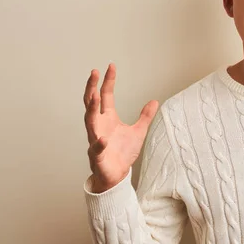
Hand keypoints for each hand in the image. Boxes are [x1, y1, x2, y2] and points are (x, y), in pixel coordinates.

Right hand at [84, 63, 158, 192]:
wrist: (116, 176)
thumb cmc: (122, 153)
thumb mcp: (138, 132)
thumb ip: (145, 117)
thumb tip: (154, 101)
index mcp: (108, 118)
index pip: (106, 95)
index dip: (108, 81)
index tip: (110, 66)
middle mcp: (99, 126)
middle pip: (91, 103)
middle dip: (92, 87)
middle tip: (95, 73)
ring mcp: (96, 139)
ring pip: (89, 121)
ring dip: (91, 109)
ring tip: (94, 96)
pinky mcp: (97, 155)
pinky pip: (96, 148)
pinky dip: (99, 144)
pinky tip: (103, 139)